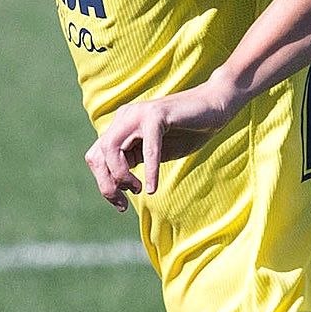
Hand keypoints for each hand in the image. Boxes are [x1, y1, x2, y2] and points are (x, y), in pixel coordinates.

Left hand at [84, 79, 244, 208]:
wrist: (214, 107)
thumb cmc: (189, 131)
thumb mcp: (156, 152)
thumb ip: (135, 161)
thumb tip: (119, 185)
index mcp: (121, 127)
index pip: (96, 157)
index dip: (103, 183)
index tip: (120, 204)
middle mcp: (125, 117)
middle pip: (98, 154)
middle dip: (107, 184)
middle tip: (123, 204)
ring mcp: (138, 113)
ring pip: (112, 148)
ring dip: (121, 176)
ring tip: (138, 190)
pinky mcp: (157, 114)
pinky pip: (147, 148)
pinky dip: (149, 170)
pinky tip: (152, 187)